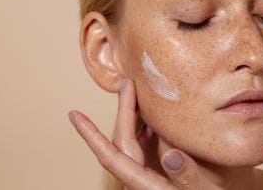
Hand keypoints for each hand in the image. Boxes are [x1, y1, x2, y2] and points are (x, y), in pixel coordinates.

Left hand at [69, 79, 214, 188]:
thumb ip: (187, 176)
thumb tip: (170, 155)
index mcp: (144, 187)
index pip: (111, 156)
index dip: (91, 135)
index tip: (75, 116)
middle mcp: (138, 182)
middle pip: (122, 142)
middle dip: (122, 111)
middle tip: (127, 84)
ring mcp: (144, 179)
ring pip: (130, 145)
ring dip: (132, 119)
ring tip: (137, 95)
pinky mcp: (154, 177)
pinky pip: (142, 150)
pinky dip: (145, 130)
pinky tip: (153, 120)